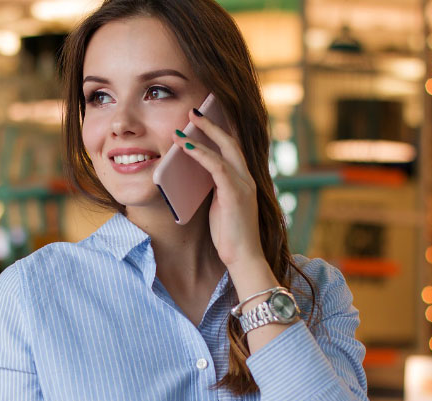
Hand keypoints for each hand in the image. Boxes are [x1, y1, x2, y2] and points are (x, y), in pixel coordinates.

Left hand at [172, 109, 264, 269]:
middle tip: (193, 111)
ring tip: (185, 124)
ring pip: (225, 150)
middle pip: (231, 142)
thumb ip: (212, 188)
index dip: (219, 131)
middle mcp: (246, 178)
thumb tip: (193, 173)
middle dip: (211, 124)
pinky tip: (186, 147)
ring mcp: (244, 185)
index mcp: (243, 180)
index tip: (203, 118)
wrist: (243, 258)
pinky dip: (201, 154)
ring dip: (203, 134)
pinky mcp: (236, 194)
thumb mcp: (218, 205)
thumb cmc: (228, 235)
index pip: (232, 148)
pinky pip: (217, 167)